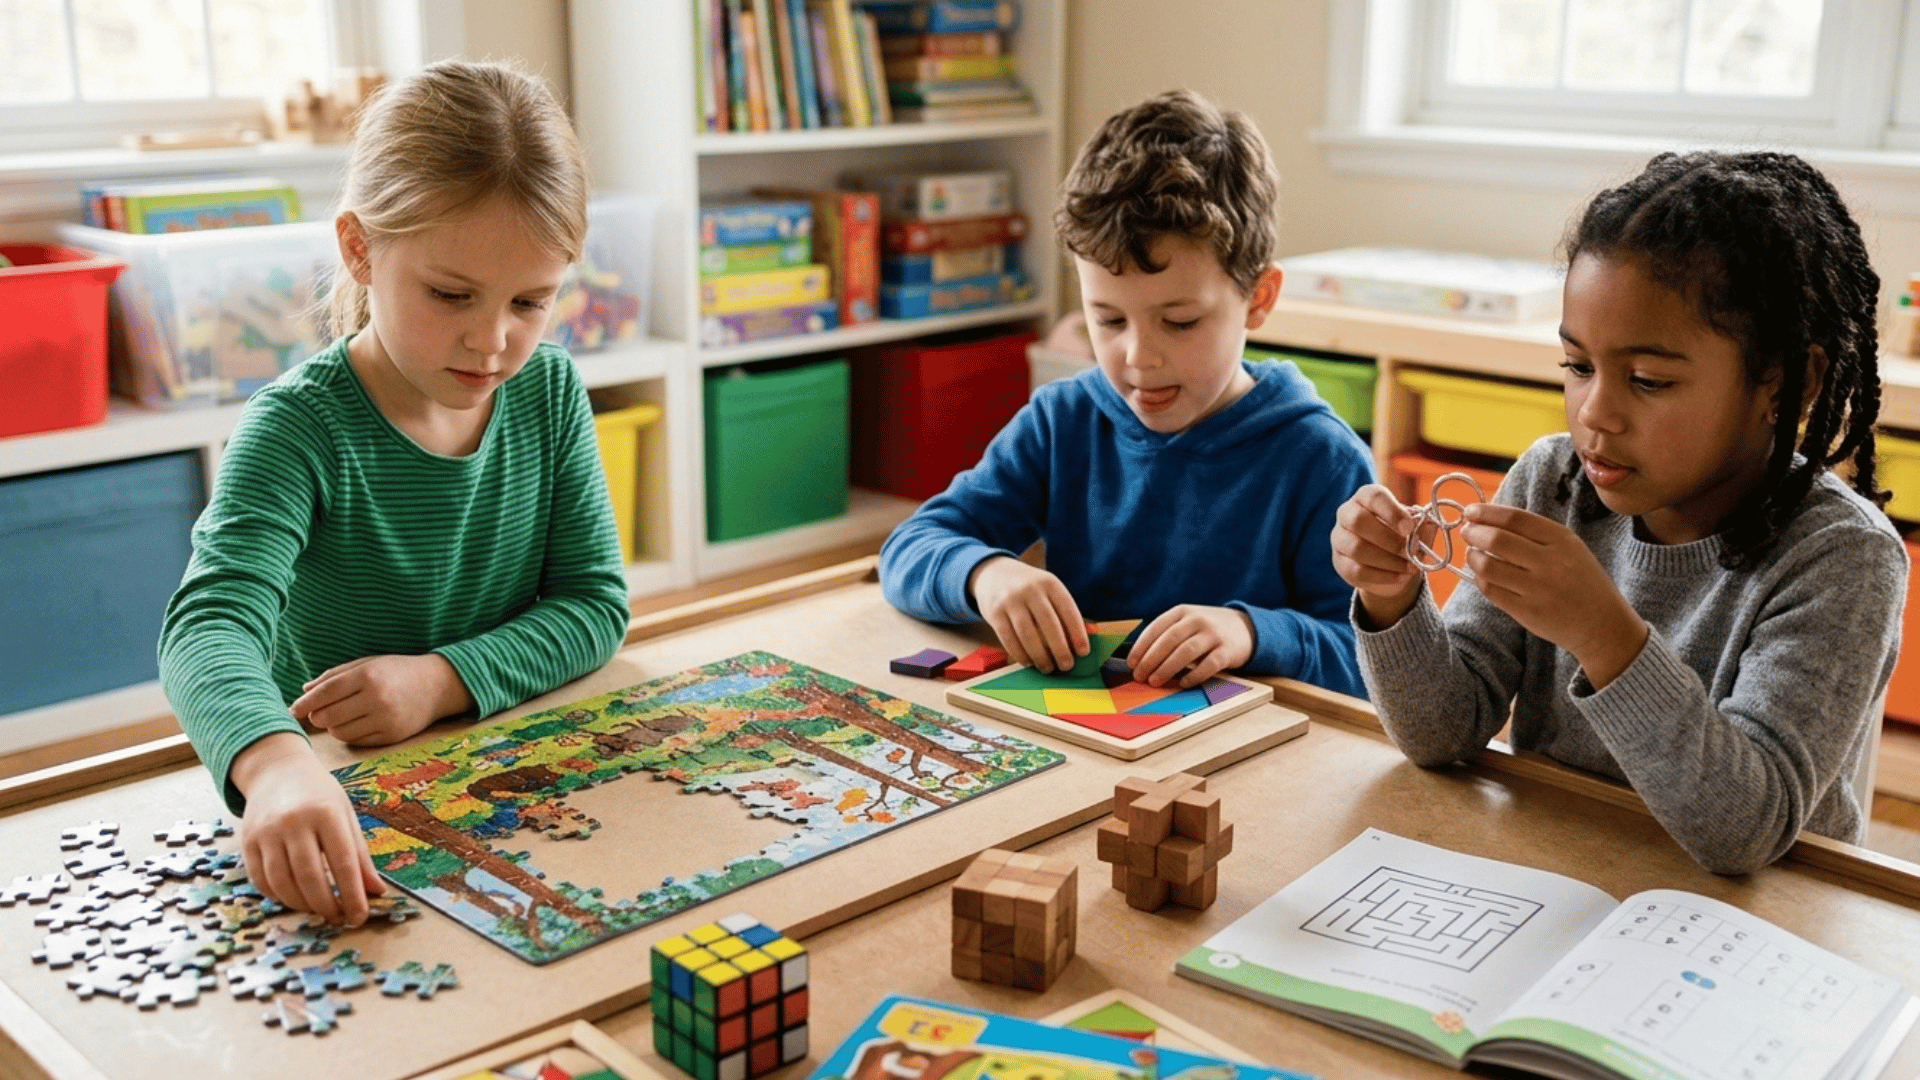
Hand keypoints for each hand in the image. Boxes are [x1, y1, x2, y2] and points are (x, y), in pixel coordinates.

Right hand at [230, 733, 384, 924]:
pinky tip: (294, 898)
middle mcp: (293, 822)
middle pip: (310, 876)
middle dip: (326, 905)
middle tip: (338, 917)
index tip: (359, 916)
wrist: (277, 770)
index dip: (352, 895)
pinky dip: (278, 896)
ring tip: (318, 909)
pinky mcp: (247, 842)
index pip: (343, 862)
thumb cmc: (319, 795)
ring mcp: (266, 832)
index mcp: (326, 813)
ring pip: (283, 882)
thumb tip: (376, 892)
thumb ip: (360, 855)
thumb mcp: (346, 816)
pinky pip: (261, 880)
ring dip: (302, 905)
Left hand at [290, 653, 472, 745]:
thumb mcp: (368, 664)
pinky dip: (350, 734)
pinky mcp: (391, 736)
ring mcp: (385, 719)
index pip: (326, 692)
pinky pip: (357, 741)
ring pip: (341, 732)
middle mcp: (377, 698)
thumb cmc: (397, 671)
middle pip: (329, 716)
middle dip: (316, 716)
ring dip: (333, 726)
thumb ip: (335, 676)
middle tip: (315, 714)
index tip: (293, 709)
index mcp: (368, 675)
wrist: (438, 685)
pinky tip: (356, 724)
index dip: (305, 702)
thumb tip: (304, 691)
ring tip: (339, 716)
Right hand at [967, 556, 1088, 672]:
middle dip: (1060, 649)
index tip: (1083, 652)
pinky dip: (1020, 654)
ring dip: (1040, 655)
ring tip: (1048, 668)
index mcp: (1049, 583)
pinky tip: (1029, 662)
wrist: (994, 573)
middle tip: (1067, 666)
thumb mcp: (1048, 590)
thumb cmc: (1030, 589)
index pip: (1068, 610)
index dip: (1077, 633)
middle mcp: (1030, 589)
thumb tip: (1082, 641)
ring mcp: (1010, 600)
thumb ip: (1063, 612)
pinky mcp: (994, 613)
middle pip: (1048, 623)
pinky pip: (1008, 638)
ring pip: (1027, 634)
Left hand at [1128, 605, 1254, 687]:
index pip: (1157, 627)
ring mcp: (1214, 634)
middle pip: (1169, 640)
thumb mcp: (1187, 623)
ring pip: (1186, 652)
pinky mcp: (1227, 650)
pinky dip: (1194, 676)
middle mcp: (1198, 619)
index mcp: (1182, 611)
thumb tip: (1139, 660)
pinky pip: (1209, 665)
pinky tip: (1182, 683)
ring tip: (1154, 681)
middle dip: (1151, 660)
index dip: (1141, 646)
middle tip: (1139, 676)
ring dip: (1167, 668)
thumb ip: (1167, 635)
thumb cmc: (1205, 630)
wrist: (1244, 628)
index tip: (1131, 663)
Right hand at [1331, 483, 1423, 627]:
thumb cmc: (1403, 538)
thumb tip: (1429, 522)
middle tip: (1412, 551)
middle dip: (1388, 539)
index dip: (1391, 511)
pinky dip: (1383, 576)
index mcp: (1366, 497)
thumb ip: (1423, 523)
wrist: (1391, 565)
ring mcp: (1339, 539)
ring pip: (1357, 549)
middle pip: (1358, 521)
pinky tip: (1400, 577)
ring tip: (1410, 567)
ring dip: (1389, 561)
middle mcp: (1347, 514)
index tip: (1410, 527)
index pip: (1373, 497)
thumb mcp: (1417, 527)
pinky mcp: (1340, 563)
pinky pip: (1357, 571)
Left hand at [1459, 502, 1647, 687]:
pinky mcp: (1527, 612)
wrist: (1602, 624)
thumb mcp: (1570, 548)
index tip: (1471, 511)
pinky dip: (1479, 579)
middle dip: (1473, 532)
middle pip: (1497, 540)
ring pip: (1488, 566)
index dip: (1487, 513)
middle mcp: (1551, 563)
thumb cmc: (1580, 581)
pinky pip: (1491, 590)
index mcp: (1563, 540)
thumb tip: (1487, 517)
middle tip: (1466, 531)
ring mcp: (1538, 589)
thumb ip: (1534, 533)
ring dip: (1472, 556)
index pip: (1516, 519)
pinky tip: (1482, 575)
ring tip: (1472, 553)